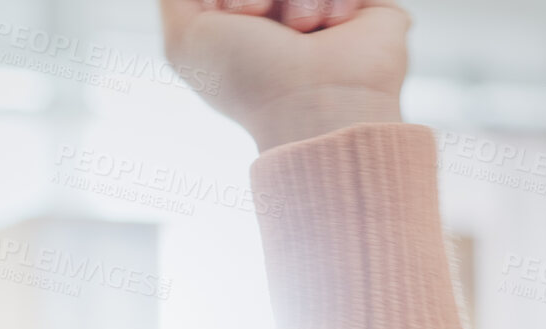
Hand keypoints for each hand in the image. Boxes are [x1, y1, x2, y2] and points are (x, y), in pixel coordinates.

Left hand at [160, 0, 412, 151]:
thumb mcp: (185, 41)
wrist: (319, 101)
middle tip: (261, 17)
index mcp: (241, 22)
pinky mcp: (369, 5)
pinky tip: (332, 24)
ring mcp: (323, 9)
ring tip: (303, 27)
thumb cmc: (250, 78)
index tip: (236, 16)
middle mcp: (282, 15)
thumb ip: (177, 2)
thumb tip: (208, 0)